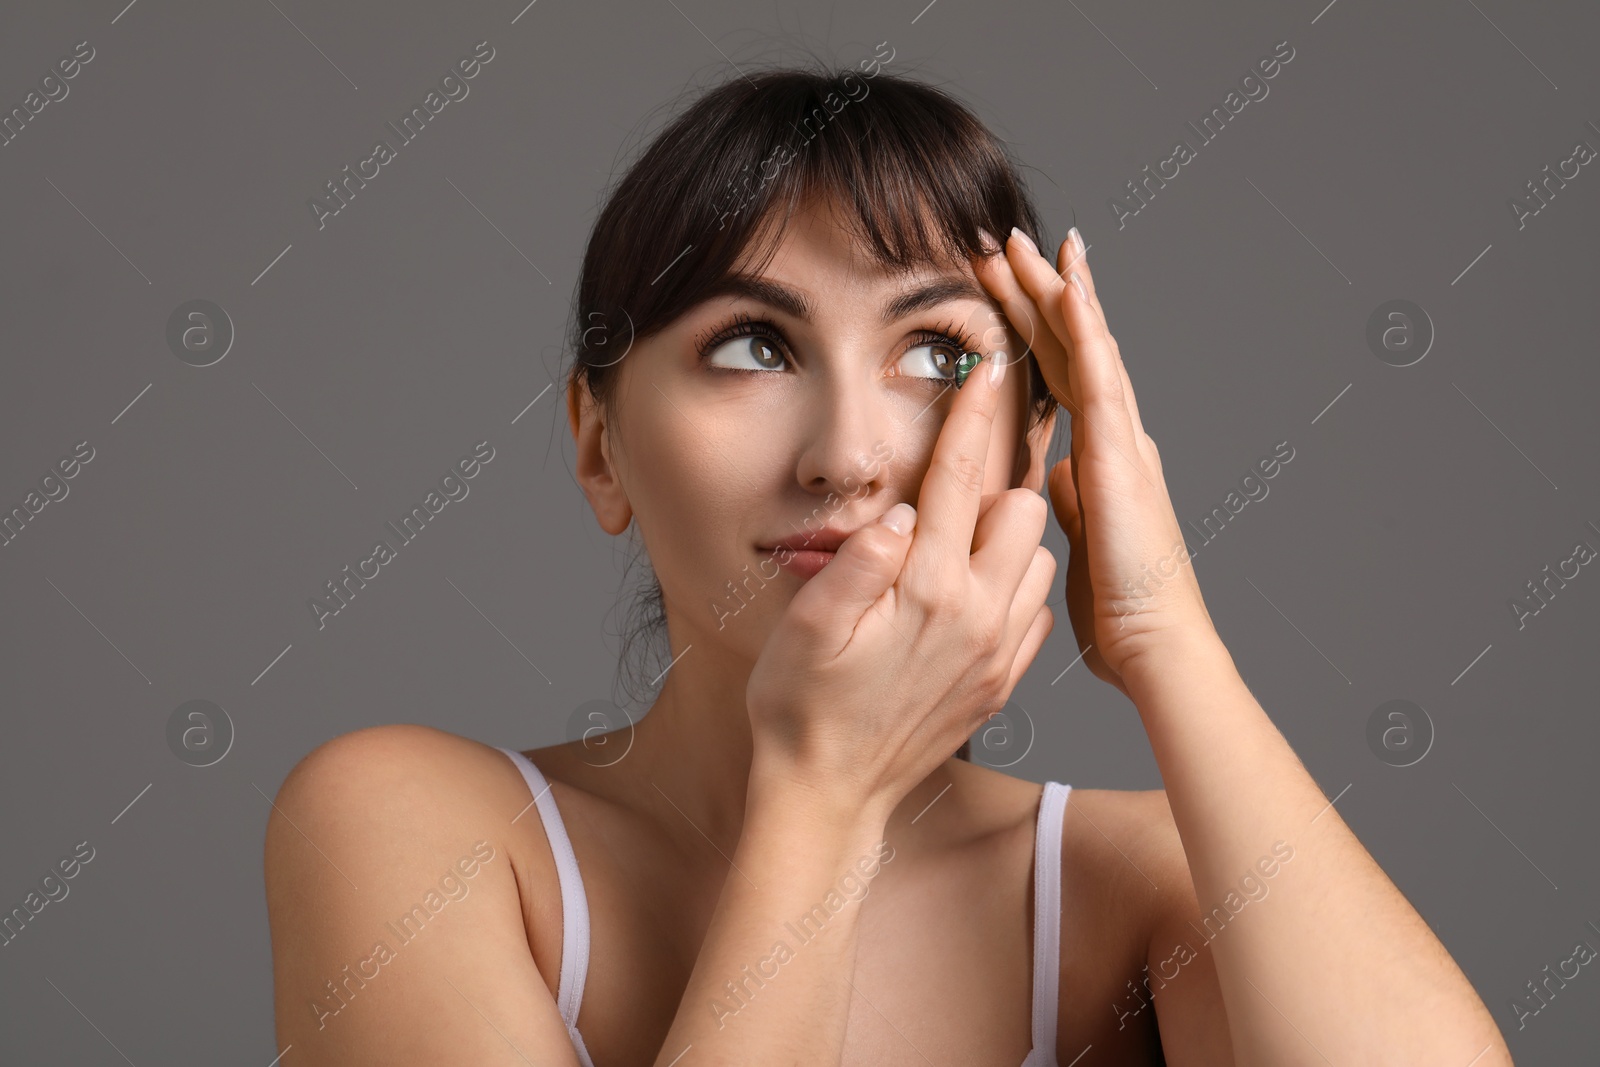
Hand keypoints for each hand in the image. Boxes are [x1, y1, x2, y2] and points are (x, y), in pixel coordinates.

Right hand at [744, 349, 1056, 817]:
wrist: (827, 795)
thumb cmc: (800, 707)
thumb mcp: (807, 628)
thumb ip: (858, 563)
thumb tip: (898, 512)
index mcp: (928, 591)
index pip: (957, 478)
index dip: (969, 414)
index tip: (985, 366)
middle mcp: (978, 617)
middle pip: (1023, 510)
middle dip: (994, 484)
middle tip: (948, 489)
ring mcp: (997, 653)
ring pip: (1038, 559)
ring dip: (1006, 539)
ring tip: (955, 545)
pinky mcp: (1001, 682)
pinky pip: (1034, 611)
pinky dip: (1013, 589)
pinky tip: (969, 595)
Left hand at [973, 228, 1218, 696]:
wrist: (1155, 645)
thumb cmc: (1121, 610)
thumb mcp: (1077, 542)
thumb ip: (1070, 501)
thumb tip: (1055, 476)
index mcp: (1101, 457)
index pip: (1061, 376)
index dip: (1035, 329)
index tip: (1005, 288)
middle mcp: (1117, 437)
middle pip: (1070, 348)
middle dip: (1038, 292)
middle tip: (1005, 243)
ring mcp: (1122, 440)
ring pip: (1085, 346)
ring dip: (1054, 290)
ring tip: (1024, 242)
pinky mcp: (1120, 456)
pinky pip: (1099, 377)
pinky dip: (1085, 328)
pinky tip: (1067, 285)